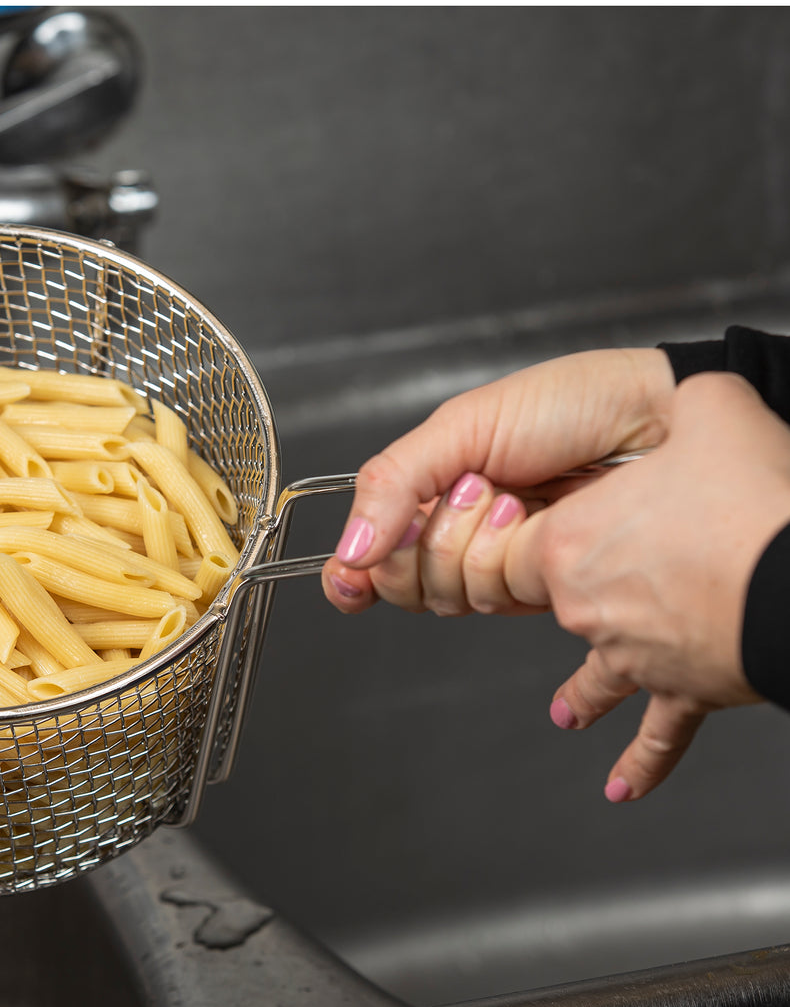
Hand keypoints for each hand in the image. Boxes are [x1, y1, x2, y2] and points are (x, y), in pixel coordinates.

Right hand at [323, 347, 675, 613]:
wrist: (657, 418)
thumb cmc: (570, 404)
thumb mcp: (463, 425)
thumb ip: (394, 481)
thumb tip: (350, 551)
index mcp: (429, 491)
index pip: (369, 554)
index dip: (353, 575)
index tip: (353, 577)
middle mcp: (458, 534)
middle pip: (402, 584)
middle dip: (428, 541)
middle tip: (471, 493)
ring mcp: (500, 563)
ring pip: (448, 597)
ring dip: (475, 545)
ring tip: (516, 497)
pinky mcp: (542, 587)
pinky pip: (497, 602)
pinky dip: (508, 564)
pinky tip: (534, 525)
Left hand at [499, 371, 789, 800]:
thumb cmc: (757, 497)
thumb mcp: (713, 409)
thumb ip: (687, 399)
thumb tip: (691, 391)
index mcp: (572, 539)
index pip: (499, 542)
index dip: (499, 531)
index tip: (507, 520)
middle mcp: (587, 604)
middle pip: (545, 604)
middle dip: (545, 600)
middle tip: (542, 599)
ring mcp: (634, 652)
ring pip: (594, 674)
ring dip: (582, 692)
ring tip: (565, 712)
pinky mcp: (685, 685)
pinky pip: (657, 731)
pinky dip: (640, 760)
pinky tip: (619, 787)